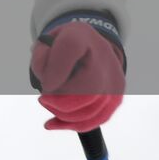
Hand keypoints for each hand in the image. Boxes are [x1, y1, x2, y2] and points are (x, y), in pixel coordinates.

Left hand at [29, 14, 124, 131]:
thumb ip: (41, 58)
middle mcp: (103, 56)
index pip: (70, 47)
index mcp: (81, 35)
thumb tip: (49, 87)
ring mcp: (114, 79)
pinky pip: (98, 118)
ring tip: (49, 106)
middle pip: (88, 88)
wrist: (90, 46)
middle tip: (43, 100)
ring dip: (64, 114)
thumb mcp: (45, 42)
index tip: (45, 85)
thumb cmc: (61, 46)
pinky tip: (54, 124)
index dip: (55, 70)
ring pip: (93, 108)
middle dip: (60, 101)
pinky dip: (74, 125)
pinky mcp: (117, 98)